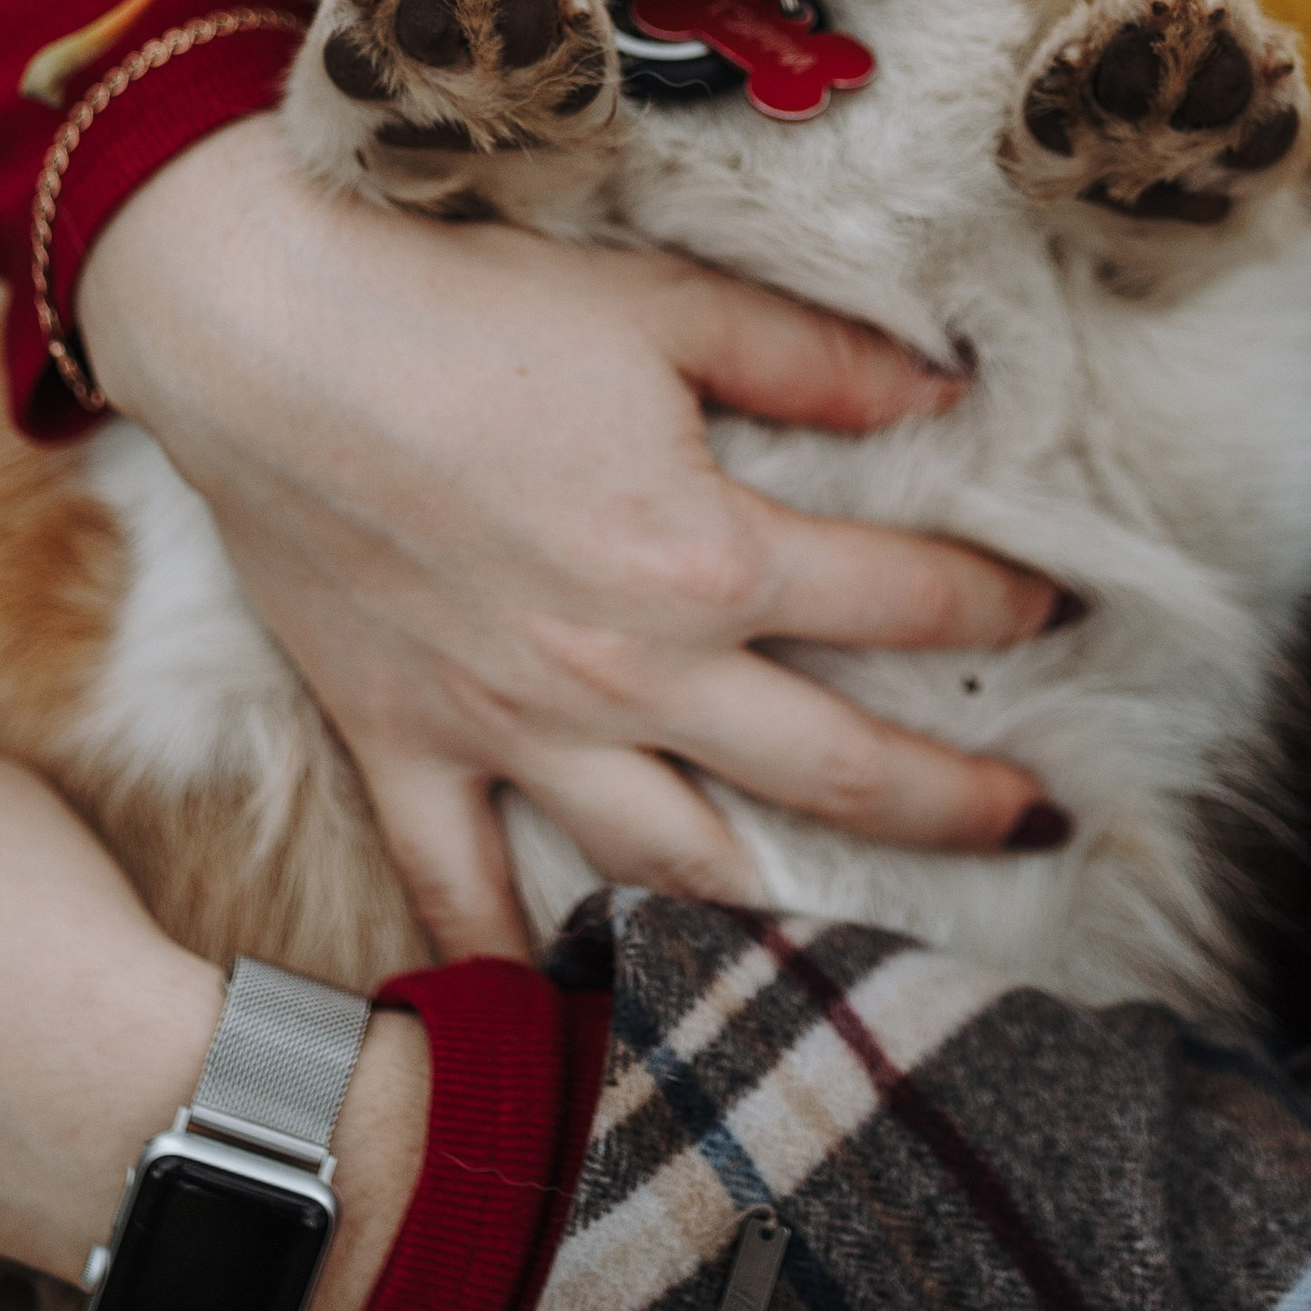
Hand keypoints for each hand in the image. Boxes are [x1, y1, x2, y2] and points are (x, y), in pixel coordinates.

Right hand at [77, 116, 1068, 954]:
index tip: (1056, 613)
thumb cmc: (459, 297)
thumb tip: (939, 388)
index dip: (996, 605)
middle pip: (826, 770)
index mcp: (702, 555)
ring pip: (669, 859)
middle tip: (1039, 823)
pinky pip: (460, 884)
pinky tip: (563, 1013)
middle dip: (951, 802)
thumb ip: (809, 359)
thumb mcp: (662, 300)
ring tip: (850, 936)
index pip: (899, 602)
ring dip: (770, 906)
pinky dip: (508, 958)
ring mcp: (509, 724)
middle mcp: (621, 670)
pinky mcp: (405, 740)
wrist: (255, 328)